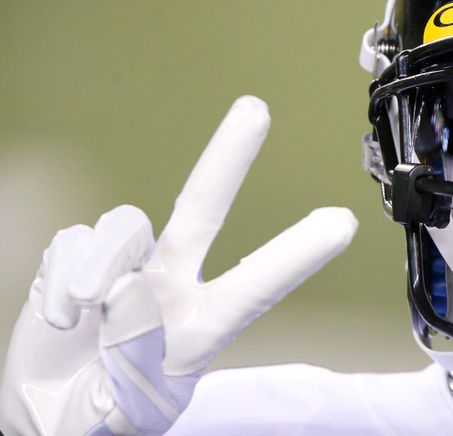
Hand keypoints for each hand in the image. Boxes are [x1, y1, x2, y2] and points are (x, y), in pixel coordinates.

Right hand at [0, 96, 357, 434]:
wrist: (48, 412)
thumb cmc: (103, 415)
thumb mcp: (129, 410)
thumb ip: (131, 358)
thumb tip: (125, 293)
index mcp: (199, 329)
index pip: (256, 286)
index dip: (297, 254)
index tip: (343, 222)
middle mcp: (169, 285)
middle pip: (199, 211)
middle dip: (226, 159)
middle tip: (256, 108)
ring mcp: (124, 268)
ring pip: (122, 228)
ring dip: (98, 269)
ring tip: (83, 316)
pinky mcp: (76, 259)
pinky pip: (72, 243)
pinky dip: (59, 281)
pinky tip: (62, 318)